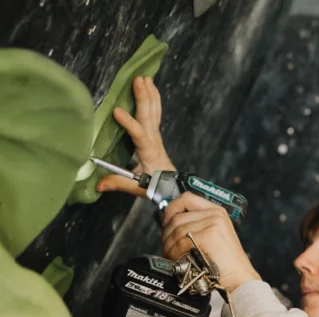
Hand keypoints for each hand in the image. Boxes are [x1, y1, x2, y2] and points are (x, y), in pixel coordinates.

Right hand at [97, 76, 174, 196]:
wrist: (172, 187)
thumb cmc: (155, 187)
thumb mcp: (137, 187)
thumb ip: (118, 183)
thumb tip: (98, 184)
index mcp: (148, 153)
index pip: (139, 135)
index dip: (129, 123)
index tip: (117, 111)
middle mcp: (153, 141)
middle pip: (149, 117)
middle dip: (143, 98)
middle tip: (139, 80)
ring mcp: (156, 136)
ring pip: (154, 112)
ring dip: (150, 94)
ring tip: (146, 78)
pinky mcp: (156, 134)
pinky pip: (156, 113)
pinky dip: (154, 99)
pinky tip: (152, 87)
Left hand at [162, 192, 260, 292]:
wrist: (239, 279)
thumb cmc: (225, 264)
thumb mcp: (214, 238)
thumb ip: (196, 226)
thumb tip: (169, 224)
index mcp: (217, 212)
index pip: (186, 198)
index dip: (171, 209)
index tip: (166, 222)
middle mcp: (215, 214)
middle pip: (177, 216)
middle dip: (166, 234)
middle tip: (167, 247)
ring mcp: (212, 224)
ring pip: (176, 230)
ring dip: (169, 246)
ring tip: (172, 257)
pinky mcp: (208, 236)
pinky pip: (181, 242)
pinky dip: (175, 253)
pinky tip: (179, 261)